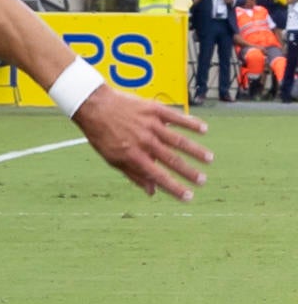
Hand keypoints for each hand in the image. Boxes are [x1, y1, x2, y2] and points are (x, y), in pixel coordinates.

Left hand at [72, 86, 211, 200]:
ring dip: (195, 150)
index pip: (158, 176)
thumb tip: (152, 192)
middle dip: (189, 172)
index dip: (174, 188)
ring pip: (178, 140)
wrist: (94, 106)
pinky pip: (177, 118)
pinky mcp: (154, 110)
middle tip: (203, 181)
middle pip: (172, 159)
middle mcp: (145, 141)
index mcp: (134, 156)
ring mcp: (151, 125)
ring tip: (209, 159)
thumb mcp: (112, 158)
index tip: (189, 197)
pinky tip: (204, 129)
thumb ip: (134, 174)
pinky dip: (191, 123)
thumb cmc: (102, 135)